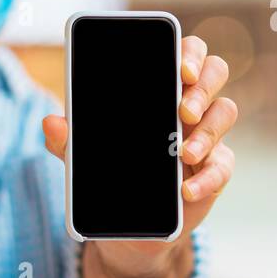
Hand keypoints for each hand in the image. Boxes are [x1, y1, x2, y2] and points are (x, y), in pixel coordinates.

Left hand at [41, 34, 237, 274]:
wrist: (129, 225)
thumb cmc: (110, 171)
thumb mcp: (84, 156)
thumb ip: (68, 139)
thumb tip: (51, 123)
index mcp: (160, 87)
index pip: (184, 52)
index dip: (189, 53)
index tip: (180, 68)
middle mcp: (189, 102)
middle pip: (215, 71)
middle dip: (204, 86)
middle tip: (183, 110)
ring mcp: (206, 134)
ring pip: (225, 112)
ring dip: (208, 132)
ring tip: (183, 154)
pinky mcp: (214, 168)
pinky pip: (222, 166)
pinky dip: (206, 178)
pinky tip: (187, 190)